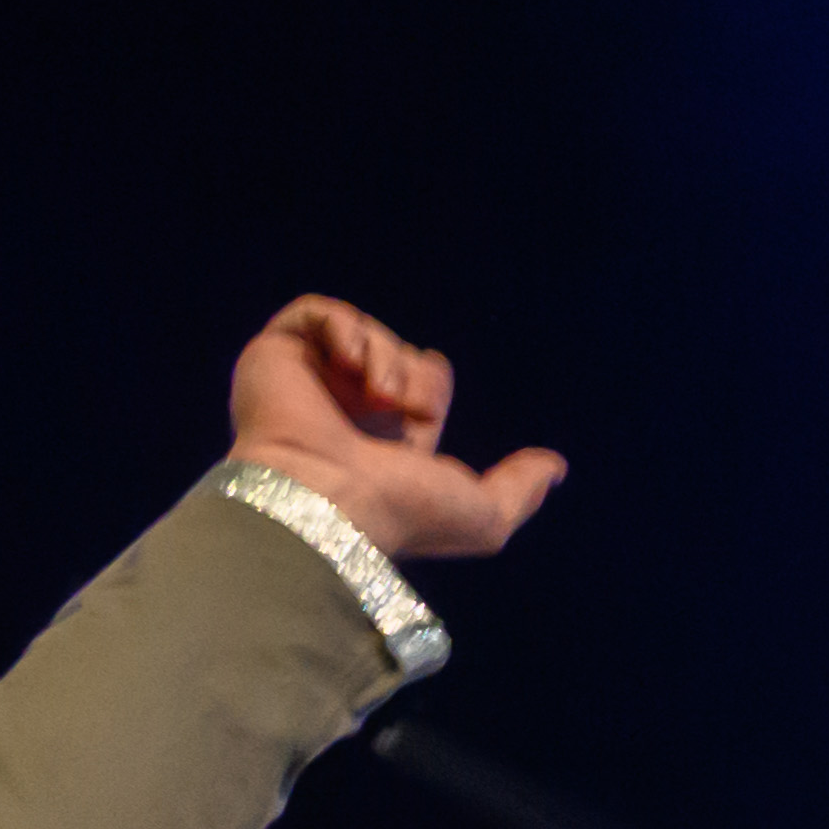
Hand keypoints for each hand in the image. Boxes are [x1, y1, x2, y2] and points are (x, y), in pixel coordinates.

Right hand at [227, 294, 565, 565]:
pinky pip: (317, 313)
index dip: (432, 379)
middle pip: (397, 353)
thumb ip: (519, 489)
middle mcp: (347, 409)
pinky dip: (342, 326)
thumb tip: (555, 467)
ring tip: (380, 396)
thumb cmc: (404, 513)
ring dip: (385, 357)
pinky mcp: (274, 356)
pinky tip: (350, 362)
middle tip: (409, 407)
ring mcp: (309, 382)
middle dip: (414, 373)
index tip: (429, 404)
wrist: (331, 498)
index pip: (417, 383)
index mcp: (389, 440)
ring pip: (363, 334)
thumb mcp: (484, 515)